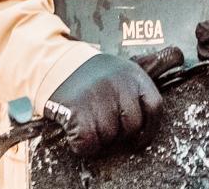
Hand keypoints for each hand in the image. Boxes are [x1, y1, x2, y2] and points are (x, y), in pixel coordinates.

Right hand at [43, 53, 162, 157]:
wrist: (54, 63)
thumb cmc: (88, 74)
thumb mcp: (118, 72)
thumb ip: (134, 91)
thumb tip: (146, 125)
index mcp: (133, 75)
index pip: (154, 107)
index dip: (149, 128)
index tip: (139, 139)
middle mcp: (119, 85)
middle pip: (132, 126)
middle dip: (119, 132)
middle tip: (104, 125)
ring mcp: (99, 99)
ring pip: (110, 137)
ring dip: (99, 138)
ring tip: (88, 121)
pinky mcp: (78, 112)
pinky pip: (89, 144)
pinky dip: (82, 144)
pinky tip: (76, 130)